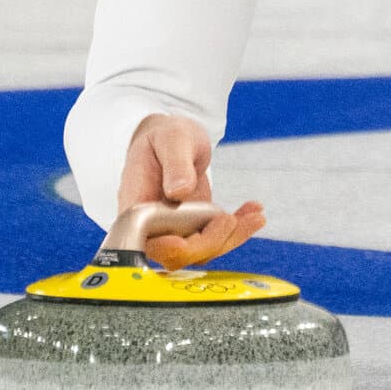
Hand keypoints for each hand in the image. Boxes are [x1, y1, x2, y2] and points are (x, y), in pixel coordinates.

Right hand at [115, 112, 266, 268]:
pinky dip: (238, 229)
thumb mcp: (172, 139)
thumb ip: (175, 164)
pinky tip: (253, 212)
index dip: (162, 248)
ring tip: (254, 216)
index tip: (185, 241)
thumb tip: (179, 191)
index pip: (144, 239)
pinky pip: (216, 238)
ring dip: (230, 238)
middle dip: (207, 242)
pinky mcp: (195, 228)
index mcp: (136, 205)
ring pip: (201, 250)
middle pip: (175, 253)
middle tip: (229, 219)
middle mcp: (152, 225)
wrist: (174, 141)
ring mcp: (174, 229)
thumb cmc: (165, 136)